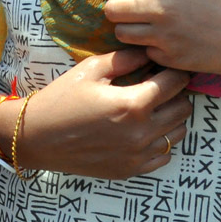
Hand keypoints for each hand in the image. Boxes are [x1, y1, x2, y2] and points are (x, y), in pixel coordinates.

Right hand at [16, 48, 191, 179]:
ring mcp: (138, 155)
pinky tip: (143, 129)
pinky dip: (161, 140)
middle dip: (177, 93)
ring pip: (178, 133)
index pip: (175, 83)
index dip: (176, 71)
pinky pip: (164, 156)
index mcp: (133, 104)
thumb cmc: (61, 99)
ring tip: (152, 107)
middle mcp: (142, 132)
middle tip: (161, 85)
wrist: (37, 137)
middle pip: (183, 109)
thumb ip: (124, 59)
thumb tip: (149, 51)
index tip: (169, 66)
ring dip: (171, 117)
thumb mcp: (90, 70)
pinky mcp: (131, 169)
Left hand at [104, 0, 220, 87]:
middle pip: (112, 9)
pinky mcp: (172, 59)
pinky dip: (155, 51)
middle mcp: (161, 6)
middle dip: (120, 10)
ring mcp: (165, 35)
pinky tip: (172, 47)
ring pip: (122, 34)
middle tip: (134, 12)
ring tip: (149, 31)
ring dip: (132, 32)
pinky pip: (147, 54)